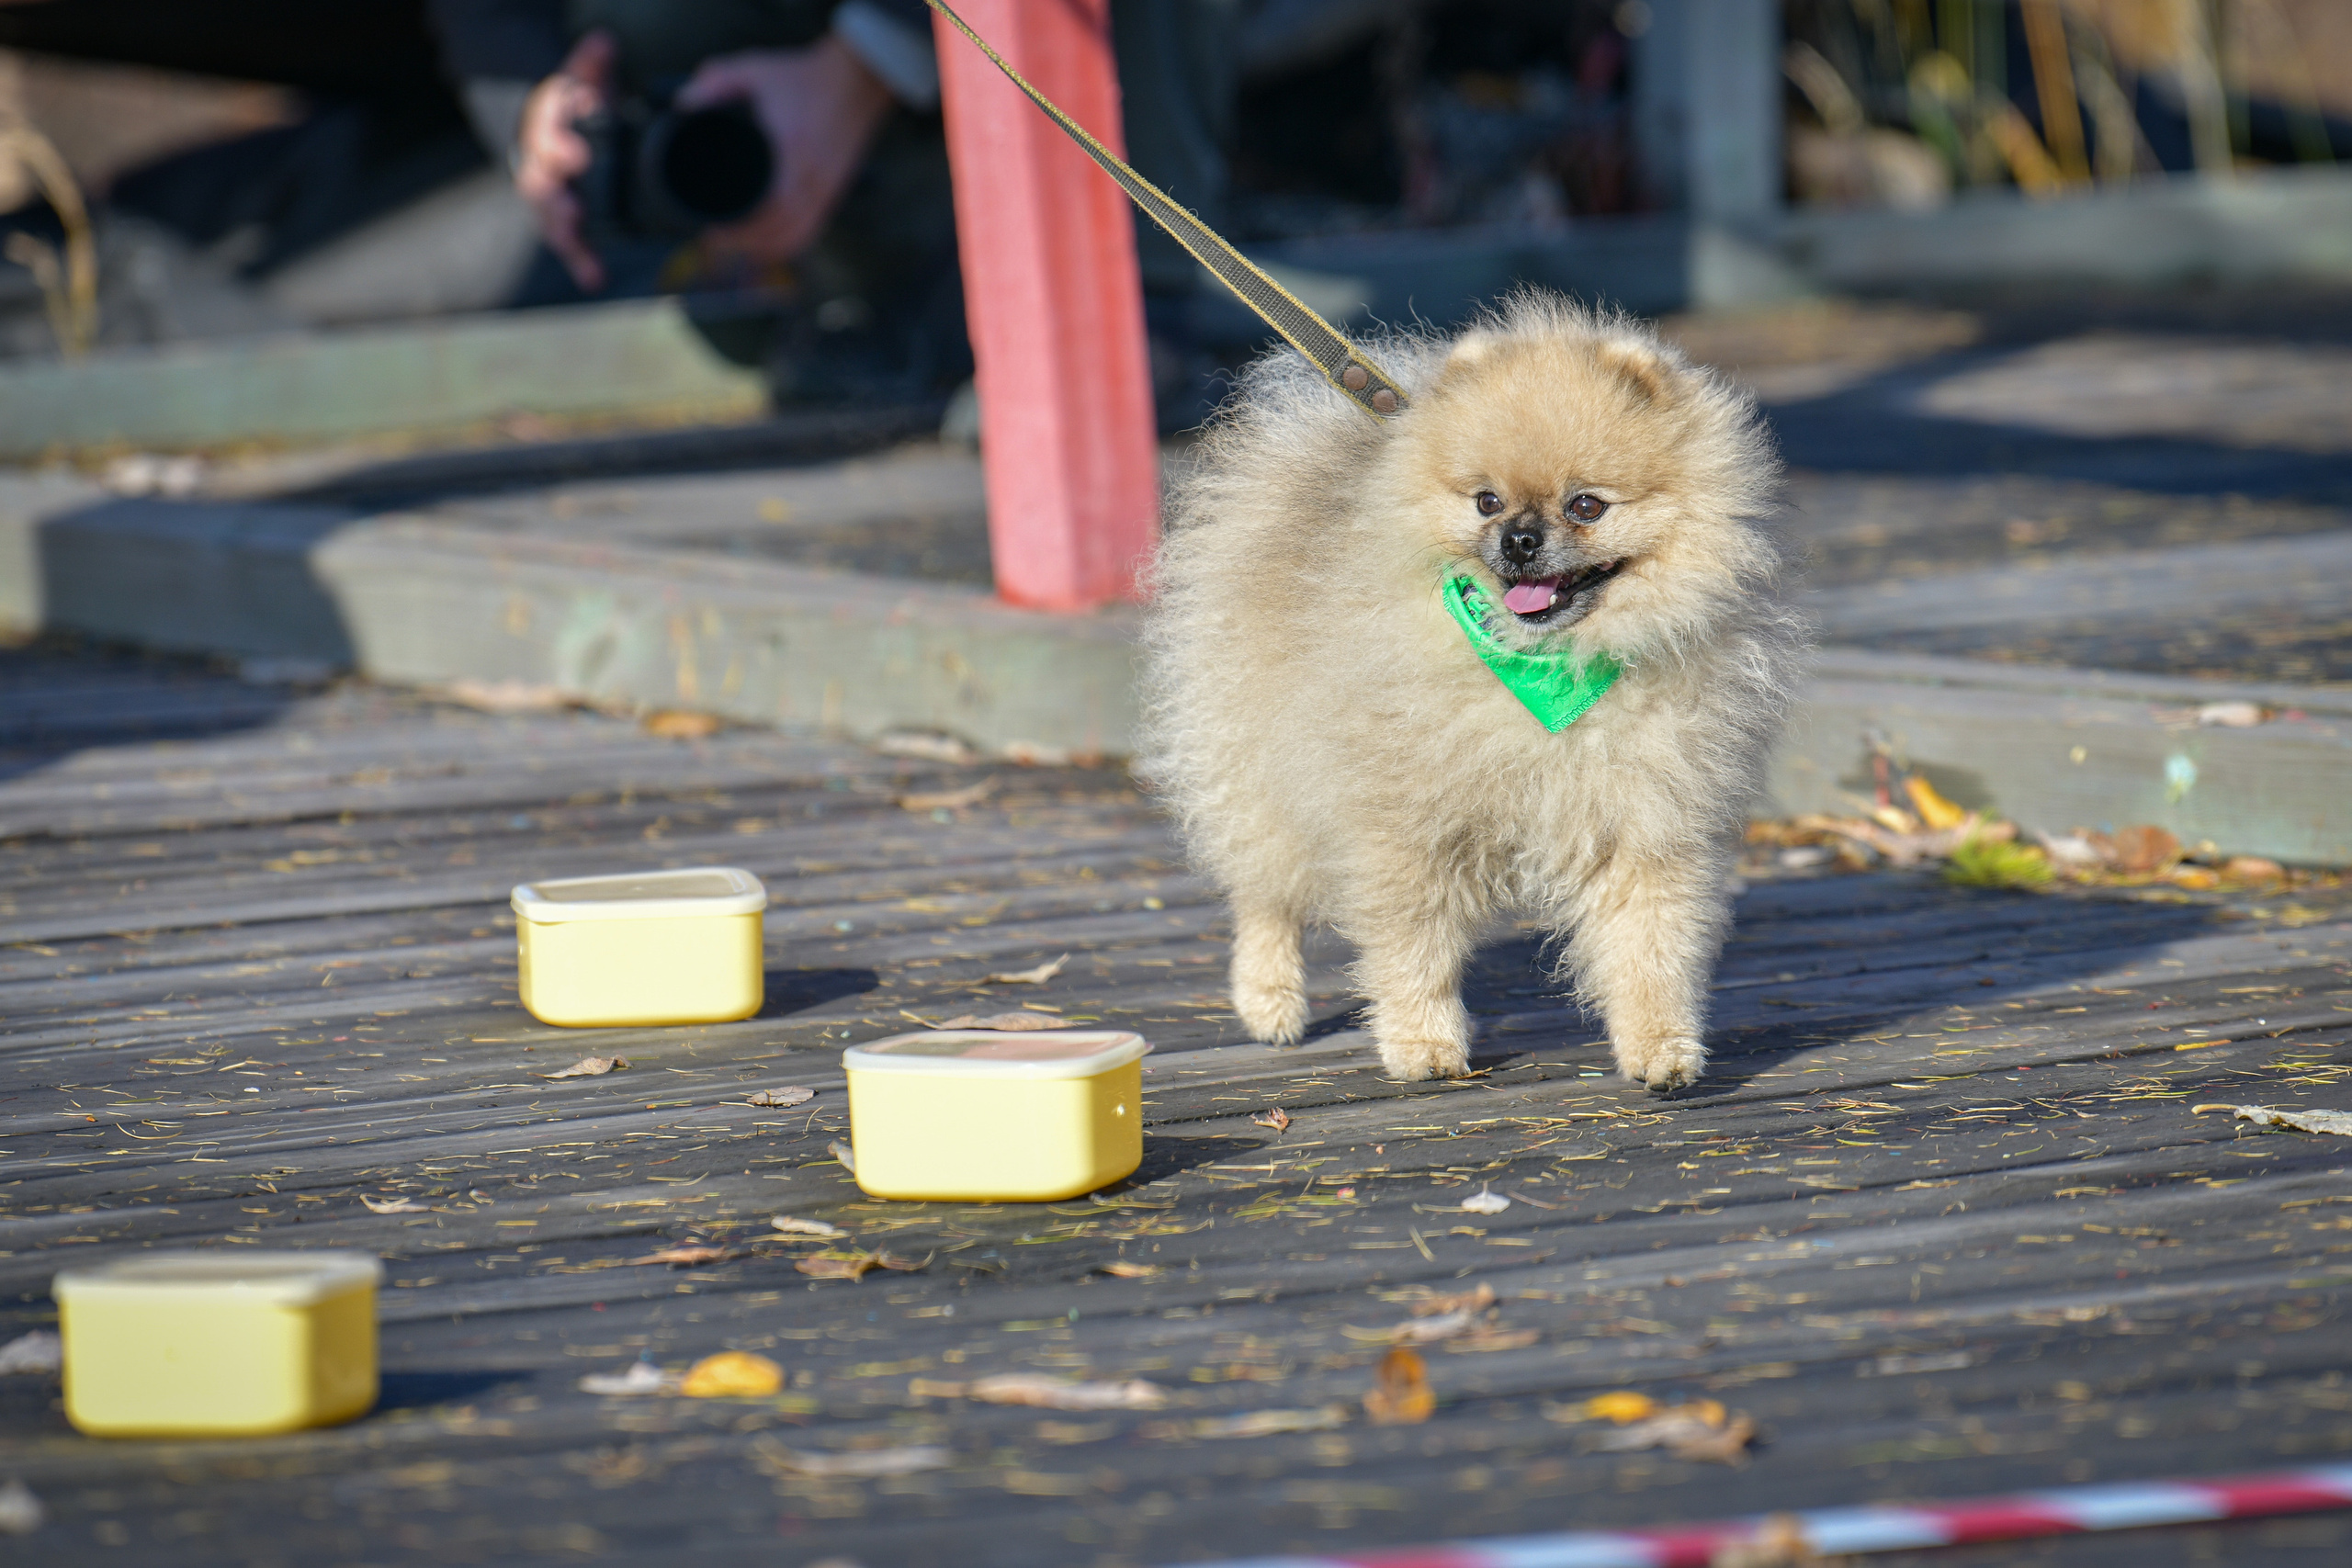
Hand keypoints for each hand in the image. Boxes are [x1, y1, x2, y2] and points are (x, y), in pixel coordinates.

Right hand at [515, 30, 615, 290]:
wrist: (552, 134)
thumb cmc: (570, 109)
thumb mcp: (578, 80)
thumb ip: (590, 65)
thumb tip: (604, 44)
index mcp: (544, 133)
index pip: (544, 138)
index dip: (558, 146)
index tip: (577, 155)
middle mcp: (541, 169)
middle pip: (541, 187)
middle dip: (555, 200)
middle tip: (571, 210)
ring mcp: (549, 199)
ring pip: (550, 220)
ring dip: (565, 235)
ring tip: (579, 248)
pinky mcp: (563, 222)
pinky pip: (571, 244)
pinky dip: (581, 262)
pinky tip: (593, 278)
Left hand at [676, 35, 891, 265]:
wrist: (855, 81)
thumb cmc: (804, 76)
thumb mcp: (756, 69)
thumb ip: (718, 80)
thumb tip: (683, 102)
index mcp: (791, 150)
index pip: (769, 209)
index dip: (740, 229)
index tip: (713, 229)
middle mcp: (810, 176)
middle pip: (779, 232)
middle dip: (744, 243)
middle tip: (715, 239)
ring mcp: (825, 189)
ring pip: (795, 237)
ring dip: (765, 248)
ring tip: (738, 244)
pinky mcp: (833, 193)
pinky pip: (811, 232)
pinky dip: (788, 245)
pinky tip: (770, 247)